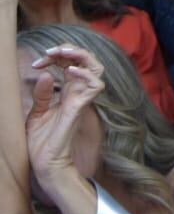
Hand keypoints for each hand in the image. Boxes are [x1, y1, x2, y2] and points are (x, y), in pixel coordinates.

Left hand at [25, 46, 104, 195]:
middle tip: (52, 51)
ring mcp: (81, 99)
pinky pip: (95, 86)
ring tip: (64, 53)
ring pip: (98, 68)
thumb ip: (42, 95)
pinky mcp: (80, 108)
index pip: (72, 63)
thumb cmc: (42, 142)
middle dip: (72, 49)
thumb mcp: (36, 113)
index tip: (38, 62)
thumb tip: (46, 75)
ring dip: (83, 56)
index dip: (57, 56)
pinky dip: (85, 74)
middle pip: (89, 61)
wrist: (44, 163)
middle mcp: (79, 93)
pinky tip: (68, 71)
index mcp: (69, 92)